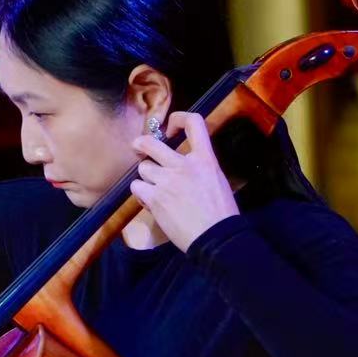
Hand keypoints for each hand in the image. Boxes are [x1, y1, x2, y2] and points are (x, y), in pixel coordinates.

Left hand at [129, 111, 238, 252]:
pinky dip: (140, 194)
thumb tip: (184, 164)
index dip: (178, 118)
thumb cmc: (221, 214)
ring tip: (154, 189)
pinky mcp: (155, 199)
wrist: (216, 238)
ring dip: (146, 178)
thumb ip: (200, 167)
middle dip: (141, 144)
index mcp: (205, 159)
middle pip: (152, 144)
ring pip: (143, 168)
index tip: (169, 128)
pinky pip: (136, 187)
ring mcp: (168, 181)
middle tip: (138, 147)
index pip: (193, 122)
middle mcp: (184, 165)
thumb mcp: (217, 180)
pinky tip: (149, 201)